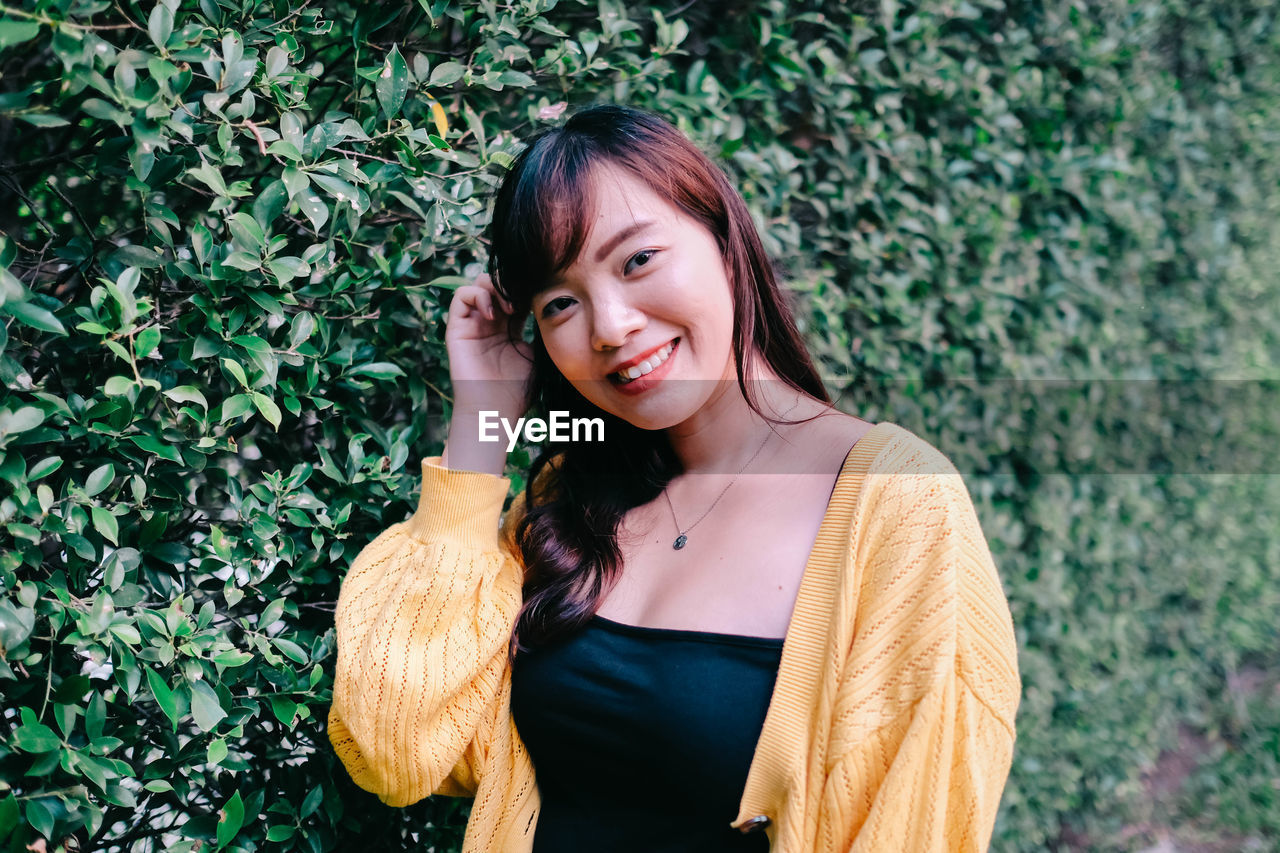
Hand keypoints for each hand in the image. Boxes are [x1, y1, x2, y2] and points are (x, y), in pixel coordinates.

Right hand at [444, 273, 533, 422]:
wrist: (494, 410)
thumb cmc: (516, 390)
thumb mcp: (536, 354)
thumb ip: (538, 328)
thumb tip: (549, 304)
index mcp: (510, 326)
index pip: (516, 292)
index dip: (527, 288)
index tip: (540, 295)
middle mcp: (490, 321)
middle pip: (497, 282)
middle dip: (512, 285)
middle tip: (525, 301)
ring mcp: (472, 323)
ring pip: (479, 283)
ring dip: (496, 288)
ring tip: (511, 309)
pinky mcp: (456, 328)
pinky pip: (461, 295)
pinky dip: (478, 296)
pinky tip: (493, 315)